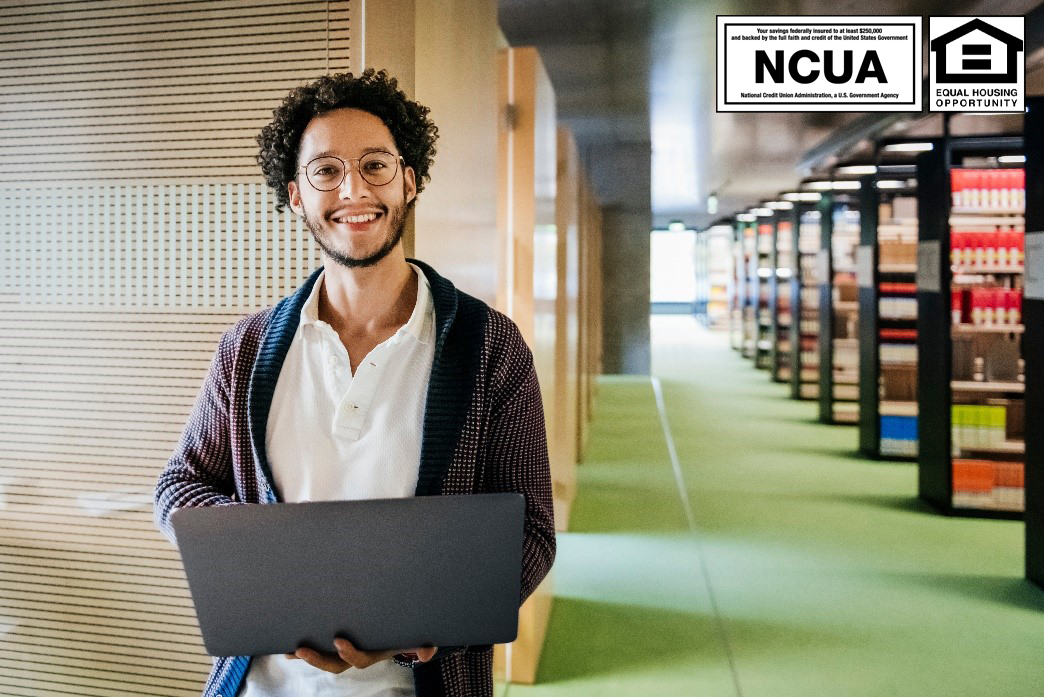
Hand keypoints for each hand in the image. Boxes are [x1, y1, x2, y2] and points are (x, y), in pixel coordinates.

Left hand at [287, 638, 436, 673]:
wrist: (398, 630)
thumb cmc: (403, 632)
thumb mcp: (415, 637)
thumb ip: (422, 644)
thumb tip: (427, 653)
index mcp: (372, 654)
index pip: (359, 659)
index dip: (348, 652)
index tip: (338, 641)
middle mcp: (356, 655)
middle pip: (334, 664)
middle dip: (317, 659)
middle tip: (302, 650)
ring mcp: (344, 650)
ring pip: (323, 658)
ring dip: (306, 656)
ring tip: (289, 649)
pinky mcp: (335, 643)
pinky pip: (318, 647)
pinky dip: (302, 649)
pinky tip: (286, 643)